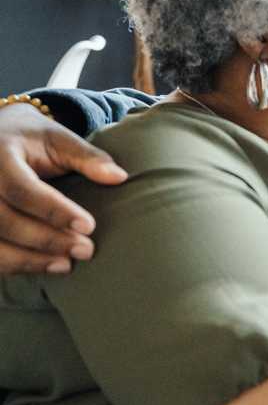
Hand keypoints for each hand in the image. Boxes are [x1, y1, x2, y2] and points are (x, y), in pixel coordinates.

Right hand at [0, 102, 126, 273]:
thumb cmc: (29, 139)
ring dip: (27, 260)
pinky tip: (42, 266)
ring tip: (66, 265)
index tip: (89, 226)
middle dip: (46, 240)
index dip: (55, 211)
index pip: (22, 189)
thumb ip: (87, 157)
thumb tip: (119, 177)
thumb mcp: (57, 138)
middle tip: (84, 250)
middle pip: (5, 221)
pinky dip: (12, 264)